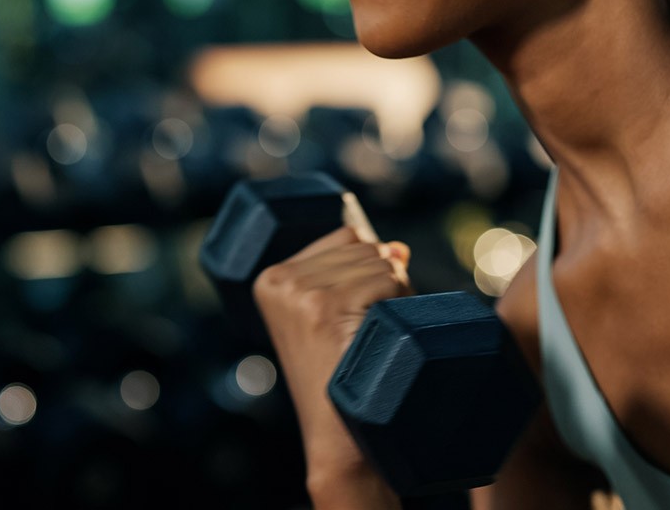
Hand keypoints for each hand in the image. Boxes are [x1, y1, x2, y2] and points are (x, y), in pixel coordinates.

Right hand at [253, 226, 411, 488]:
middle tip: (364, 329)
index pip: (348, 234)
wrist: (340, 435)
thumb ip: (364, 270)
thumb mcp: (343, 311)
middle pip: (366, 244)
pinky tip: (374, 339)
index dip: (368, 269)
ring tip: (368, 336)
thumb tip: (397, 247)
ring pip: (382, 260)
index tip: (350, 315)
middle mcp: (280, 280)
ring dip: (393, 295)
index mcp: (272, 277)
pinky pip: (389, 279)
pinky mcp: (325, 307)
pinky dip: (396, 306)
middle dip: (383, 281)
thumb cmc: (347, 374)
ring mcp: (300, 293)